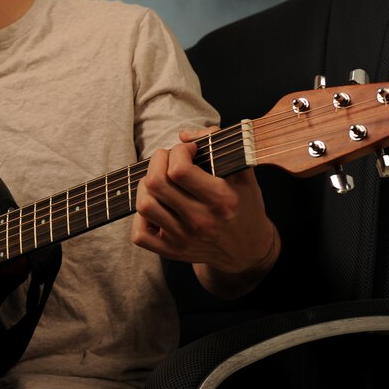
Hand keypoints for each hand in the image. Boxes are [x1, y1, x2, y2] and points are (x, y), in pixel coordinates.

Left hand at [131, 128, 278, 297]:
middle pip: (156, 183)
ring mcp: (184, 238)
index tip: (188, 150)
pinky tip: (156, 208)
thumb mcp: (244, 174)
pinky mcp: (172, 252)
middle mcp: (201, 221)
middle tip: (169, 161)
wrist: (249, 250)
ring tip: (160, 182)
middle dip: (158, 161)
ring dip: (146, 186)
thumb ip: (221, 145)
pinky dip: (140, 219)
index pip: (179, 170)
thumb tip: (184, 136)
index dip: (178, 151)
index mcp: (221, 199)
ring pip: (144, 205)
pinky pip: (140, 235)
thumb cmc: (244, 207)